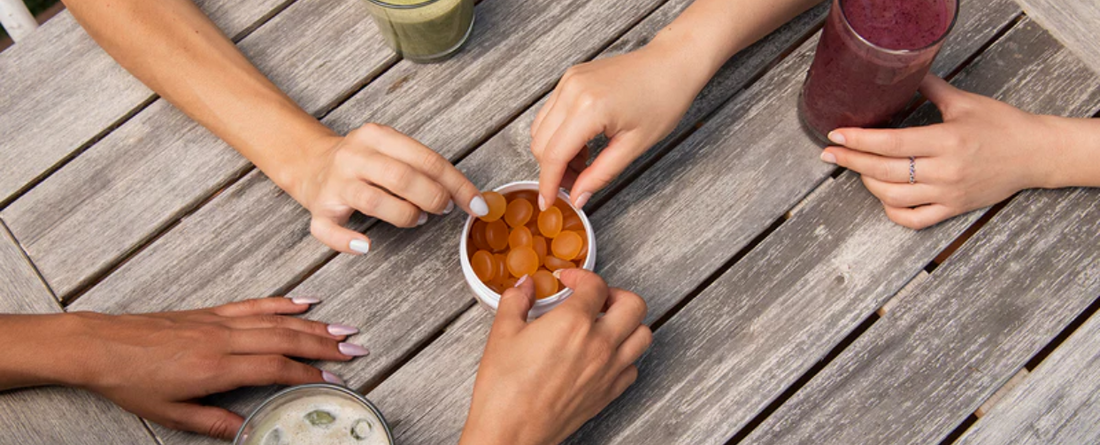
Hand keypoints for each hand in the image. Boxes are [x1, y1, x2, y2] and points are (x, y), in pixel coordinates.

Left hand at [55, 298, 365, 438]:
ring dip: (313, 323)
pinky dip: (283, 303)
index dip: (307, 373)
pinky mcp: (211, 312)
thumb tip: (248, 433)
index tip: (334, 379)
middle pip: (285, 338)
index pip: (274, 367)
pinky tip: (304, 302)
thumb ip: (214, 423)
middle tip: (357, 348)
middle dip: (325, 344)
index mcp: (216, 367)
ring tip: (344, 328)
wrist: (100, 345)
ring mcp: (219, 321)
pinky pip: (255, 305)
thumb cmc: (132, 382)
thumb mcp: (172, 414)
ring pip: (276, 319)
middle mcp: (223, 339)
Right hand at [298, 123, 485, 253]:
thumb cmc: (364, 162)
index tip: (478, 205)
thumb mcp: (391, 149)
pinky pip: (329, 230)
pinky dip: (348, 241)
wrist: (309, 162)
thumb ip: (423, 166)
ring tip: (418, 219)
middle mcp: (354, 156)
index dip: (457, 184)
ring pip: (373, 201)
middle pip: (401, 177)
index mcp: (377, 136)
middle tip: (444, 210)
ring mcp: (335, 182)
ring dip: (404, 215)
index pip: (426, 159)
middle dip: (433, 197)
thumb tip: (467, 195)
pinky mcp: (319, 209)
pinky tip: (366, 245)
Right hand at [460, 270, 651, 444]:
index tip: (569, 280)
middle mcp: (600, 344)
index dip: (581, 276)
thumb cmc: (505, 388)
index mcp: (573, 322)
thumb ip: (516, 300)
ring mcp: (609, 370)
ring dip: (629, 323)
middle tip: (596, 297)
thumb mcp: (502, 333)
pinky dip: (625, 355)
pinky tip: (604, 354)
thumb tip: (525, 286)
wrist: (511, 431)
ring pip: (644, 335)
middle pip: (633, 305)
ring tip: (607, 322)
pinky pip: (633, 367)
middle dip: (616, 294)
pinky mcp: (609, 393)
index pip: (596, 285)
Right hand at [531, 41, 702, 209]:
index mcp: (589, 108)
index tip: (547, 203)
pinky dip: (559, 134)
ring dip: (554, 152)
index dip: (548, 184)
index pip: (554, 155)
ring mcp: (569, 81)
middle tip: (577, 183)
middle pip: (540, 143)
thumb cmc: (663, 100)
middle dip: (553, 170)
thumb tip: (578, 197)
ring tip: (584, 161)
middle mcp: (572, 90)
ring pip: (540, 128)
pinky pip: (550, 112)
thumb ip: (600, 174)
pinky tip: (583, 141)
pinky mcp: (571, 78)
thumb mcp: (634, 146)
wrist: (672, 64)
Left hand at [820, 74, 1057, 229]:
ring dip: (868, 183)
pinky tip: (883, 198)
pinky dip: (892, 211)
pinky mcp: (953, 209)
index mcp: (946, 140)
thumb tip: (904, 72)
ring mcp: (947, 193)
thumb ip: (930, 89)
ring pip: (893, 197)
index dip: (859, 140)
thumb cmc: (1002, 125)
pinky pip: (914, 219)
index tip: (835, 135)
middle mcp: (944, 170)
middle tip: (829, 153)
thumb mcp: (965, 102)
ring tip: (858, 168)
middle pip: (884, 171)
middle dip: (851, 161)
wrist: (1036, 154)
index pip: (891, 143)